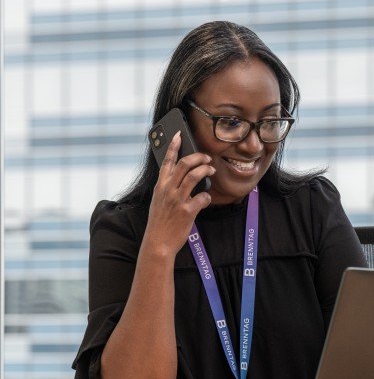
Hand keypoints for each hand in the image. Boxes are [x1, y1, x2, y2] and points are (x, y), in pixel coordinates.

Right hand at [143, 132, 214, 258]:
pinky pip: (203, 197)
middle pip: (184, 164)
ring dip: (206, 170)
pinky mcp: (187, 211)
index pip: (166, 161)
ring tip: (211, 171)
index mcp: (160, 186)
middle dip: (198, 157)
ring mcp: (177, 200)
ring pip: (194, 176)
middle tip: (207, 157)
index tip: (179, 134)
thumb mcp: (158, 201)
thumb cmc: (160, 223)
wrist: (157, 243)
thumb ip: (168, 188)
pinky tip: (206, 199)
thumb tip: (182, 177)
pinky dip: (207, 196)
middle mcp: (168, 190)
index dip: (173, 146)